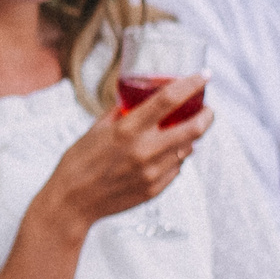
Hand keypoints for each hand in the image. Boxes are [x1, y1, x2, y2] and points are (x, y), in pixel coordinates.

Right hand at [34, 76, 213, 234]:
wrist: (72, 202)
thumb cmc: (78, 163)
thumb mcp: (95, 130)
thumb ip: (120, 113)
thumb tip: (137, 99)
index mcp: (127, 130)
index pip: (169, 99)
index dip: (191, 84)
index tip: (204, 76)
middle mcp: (144, 150)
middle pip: (194, 128)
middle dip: (207, 115)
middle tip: (207, 109)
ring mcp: (153, 172)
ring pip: (188, 149)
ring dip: (189, 137)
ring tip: (181, 131)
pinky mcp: (155, 189)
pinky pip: (176, 168)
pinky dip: (175, 157)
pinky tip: (164, 154)